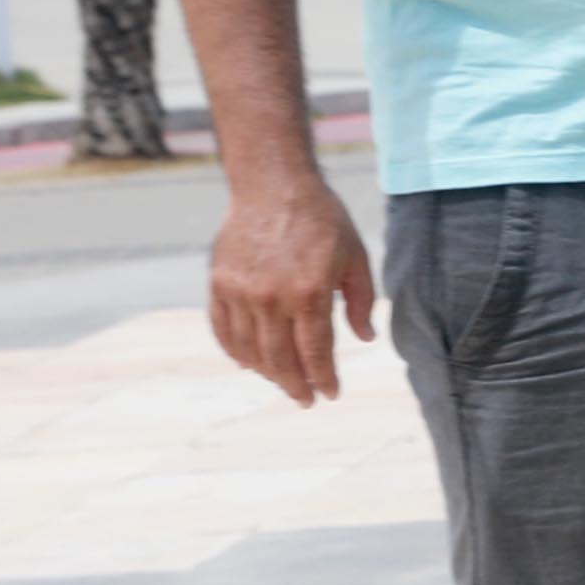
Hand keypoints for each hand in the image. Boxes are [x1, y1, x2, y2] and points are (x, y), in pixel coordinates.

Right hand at [209, 178, 375, 404]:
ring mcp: (240, 291)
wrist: (274, 185)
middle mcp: (270, 296)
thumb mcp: (356, 258)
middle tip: (306, 399)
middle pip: (280, 359)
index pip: (315, 352)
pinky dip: (235, 351)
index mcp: (309, 292)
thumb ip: (363, 302)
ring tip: (283, 381)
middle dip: (296, 385)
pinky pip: (224, 330)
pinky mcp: (219, 284)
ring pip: (250, 350)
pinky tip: (249, 363)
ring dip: (267, 373)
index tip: (330, 393)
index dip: (324, 378)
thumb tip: (365, 338)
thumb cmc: (323, 221)